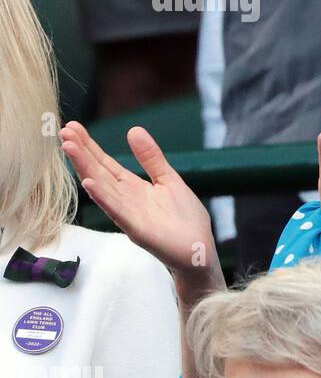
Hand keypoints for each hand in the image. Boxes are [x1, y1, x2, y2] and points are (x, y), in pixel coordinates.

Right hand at [59, 122, 218, 287]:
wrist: (199, 249)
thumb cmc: (184, 218)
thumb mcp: (168, 179)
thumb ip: (151, 158)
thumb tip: (133, 129)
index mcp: (132, 187)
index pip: (105, 164)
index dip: (89, 146)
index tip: (72, 128)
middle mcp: (125, 200)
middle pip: (98, 172)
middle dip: (81, 153)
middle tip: (64, 132)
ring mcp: (128, 214)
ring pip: (102, 189)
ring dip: (85, 169)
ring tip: (69, 149)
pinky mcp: (137, 229)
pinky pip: (118, 211)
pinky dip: (104, 198)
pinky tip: (90, 184)